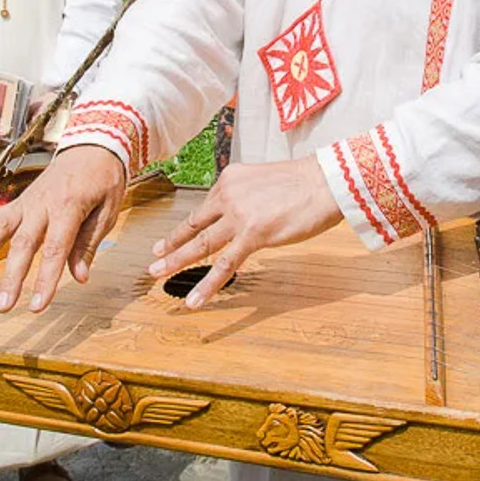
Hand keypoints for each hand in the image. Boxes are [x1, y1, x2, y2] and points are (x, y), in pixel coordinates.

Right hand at [0, 144, 125, 312]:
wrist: (91, 144)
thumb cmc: (103, 179)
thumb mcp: (108, 209)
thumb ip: (88, 243)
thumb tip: (79, 278)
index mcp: (68, 207)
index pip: (55, 249)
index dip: (45, 279)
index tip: (36, 306)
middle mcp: (41, 205)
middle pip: (22, 245)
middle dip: (10, 277)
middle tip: (2, 306)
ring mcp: (24, 203)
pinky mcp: (16, 203)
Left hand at [147, 157, 342, 306]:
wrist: (326, 181)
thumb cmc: (304, 183)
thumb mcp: (263, 180)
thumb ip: (245, 196)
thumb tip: (238, 214)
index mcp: (230, 180)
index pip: (202, 208)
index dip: (184, 227)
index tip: (169, 238)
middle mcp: (228, 196)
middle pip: (193, 225)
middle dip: (170, 244)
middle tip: (153, 257)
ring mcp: (238, 216)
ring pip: (201, 245)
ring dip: (176, 261)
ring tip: (157, 274)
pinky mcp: (253, 235)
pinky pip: (224, 265)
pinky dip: (207, 285)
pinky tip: (194, 300)